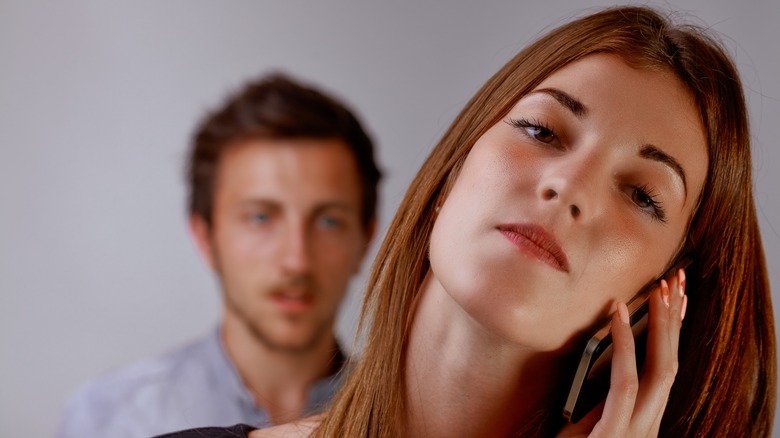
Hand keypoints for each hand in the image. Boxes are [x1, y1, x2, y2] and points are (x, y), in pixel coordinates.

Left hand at [557, 269, 686, 437]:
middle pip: (672, 364)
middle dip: (676, 321)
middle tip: (676, 281)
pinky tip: (619, 317)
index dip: (675, 333)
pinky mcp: (614, 433)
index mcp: (644, 419)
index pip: (667, 368)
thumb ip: (606, 398)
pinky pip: (625, 383)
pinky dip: (626, 346)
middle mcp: (648, 424)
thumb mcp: (590, 421)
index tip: (677, 298)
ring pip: (660, 370)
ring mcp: (636, 431)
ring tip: (658, 291)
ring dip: (661, 327)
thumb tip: (613, 362)